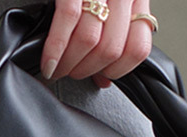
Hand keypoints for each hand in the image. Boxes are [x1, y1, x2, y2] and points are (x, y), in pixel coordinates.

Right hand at [40, 0, 154, 89]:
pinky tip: (48, 62)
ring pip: (90, 41)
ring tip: (57, 68)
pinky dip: (55, 48)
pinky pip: (67, 20)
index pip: (138, 48)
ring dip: (68, 64)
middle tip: (70, 72)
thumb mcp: (113, 4)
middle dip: (85, 70)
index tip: (98, 77)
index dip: (117, 71)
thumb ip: (113, 39)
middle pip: (110, 50)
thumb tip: (103, 79)